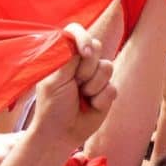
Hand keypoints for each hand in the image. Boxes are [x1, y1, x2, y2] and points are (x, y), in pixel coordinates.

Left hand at [27, 24, 116, 146]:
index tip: (85, 53)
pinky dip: (101, 99)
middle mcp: (82, 64)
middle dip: (87, 68)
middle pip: (97, 47)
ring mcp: (96, 77)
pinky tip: (92, 106)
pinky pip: (113, 87)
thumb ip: (68, 57)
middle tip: (75, 83)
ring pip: (108, 67)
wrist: (62, 133)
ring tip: (82, 97)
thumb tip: (78, 40)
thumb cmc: (52, 106)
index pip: (76, 33)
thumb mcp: (55, 79)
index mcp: (66, 57)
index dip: (84, 38)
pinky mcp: (107, 91)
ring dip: (94, 86)